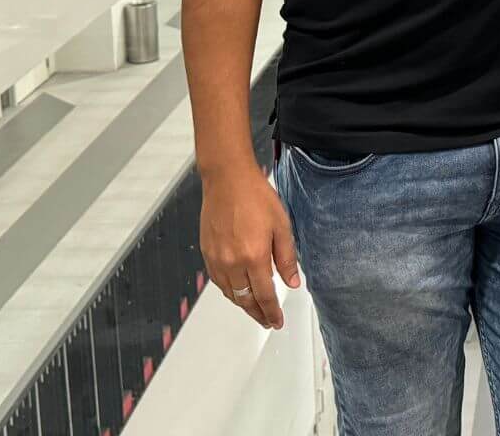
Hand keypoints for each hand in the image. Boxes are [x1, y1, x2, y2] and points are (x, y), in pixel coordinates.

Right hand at [200, 165, 301, 328]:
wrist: (227, 179)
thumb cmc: (255, 196)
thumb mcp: (281, 225)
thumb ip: (287, 257)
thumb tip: (293, 282)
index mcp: (254, 256)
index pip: (264, 296)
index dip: (272, 312)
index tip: (277, 321)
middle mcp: (232, 262)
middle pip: (245, 299)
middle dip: (258, 313)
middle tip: (267, 320)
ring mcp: (217, 259)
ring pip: (230, 293)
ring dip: (243, 305)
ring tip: (255, 309)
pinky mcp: (207, 253)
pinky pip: (218, 282)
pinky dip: (229, 291)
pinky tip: (237, 290)